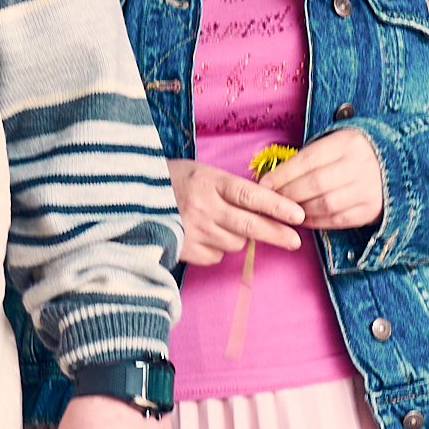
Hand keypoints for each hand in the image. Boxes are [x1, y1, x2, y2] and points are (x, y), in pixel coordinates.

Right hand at [165, 157, 305, 267]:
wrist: (129, 197)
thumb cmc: (173, 181)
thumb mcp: (202, 173)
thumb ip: (231, 189)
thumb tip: (267, 207)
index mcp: (208, 181)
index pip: (250, 194)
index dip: (276, 206)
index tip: (298, 215)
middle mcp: (202, 206)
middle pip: (249, 225)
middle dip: (277, 234)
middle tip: (295, 240)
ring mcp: (192, 230)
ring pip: (235, 242)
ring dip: (239, 237)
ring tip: (222, 223)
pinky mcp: (184, 249)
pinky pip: (216, 255)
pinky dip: (218, 248)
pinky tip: (205, 234)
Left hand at [263, 129, 386, 231]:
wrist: (397, 166)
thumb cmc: (354, 154)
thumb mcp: (336, 143)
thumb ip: (310, 157)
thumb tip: (273, 178)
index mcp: (348, 143)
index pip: (309, 159)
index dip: (283, 174)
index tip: (264, 183)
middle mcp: (360, 164)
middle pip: (315, 183)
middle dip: (288, 194)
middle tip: (272, 200)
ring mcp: (368, 189)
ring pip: (325, 204)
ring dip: (300, 210)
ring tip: (287, 210)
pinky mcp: (371, 209)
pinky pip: (337, 219)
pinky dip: (316, 221)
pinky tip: (304, 219)